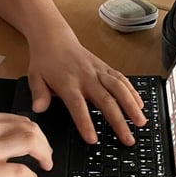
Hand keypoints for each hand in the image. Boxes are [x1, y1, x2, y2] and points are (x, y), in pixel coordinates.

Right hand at [0, 111, 52, 176]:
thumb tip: (3, 150)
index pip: (20, 120)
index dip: (35, 133)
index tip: (38, 143)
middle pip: (31, 128)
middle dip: (44, 143)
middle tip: (46, 157)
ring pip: (31, 143)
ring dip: (44, 155)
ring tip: (44, 167)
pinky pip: (21, 172)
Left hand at [27, 31, 145, 145]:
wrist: (53, 37)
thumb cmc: (45, 60)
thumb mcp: (34, 77)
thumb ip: (38, 94)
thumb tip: (38, 109)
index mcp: (67, 82)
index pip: (77, 105)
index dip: (85, 122)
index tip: (93, 139)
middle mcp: (85, 76)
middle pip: (105, 99)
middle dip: (118, 120)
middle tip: (128, 139)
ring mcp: (97, 71)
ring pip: (118, 87)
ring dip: (131, 105)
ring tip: (140, 122)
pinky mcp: (104, 67)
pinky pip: (121, 78)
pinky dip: (132, 91)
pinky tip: (140, 104)